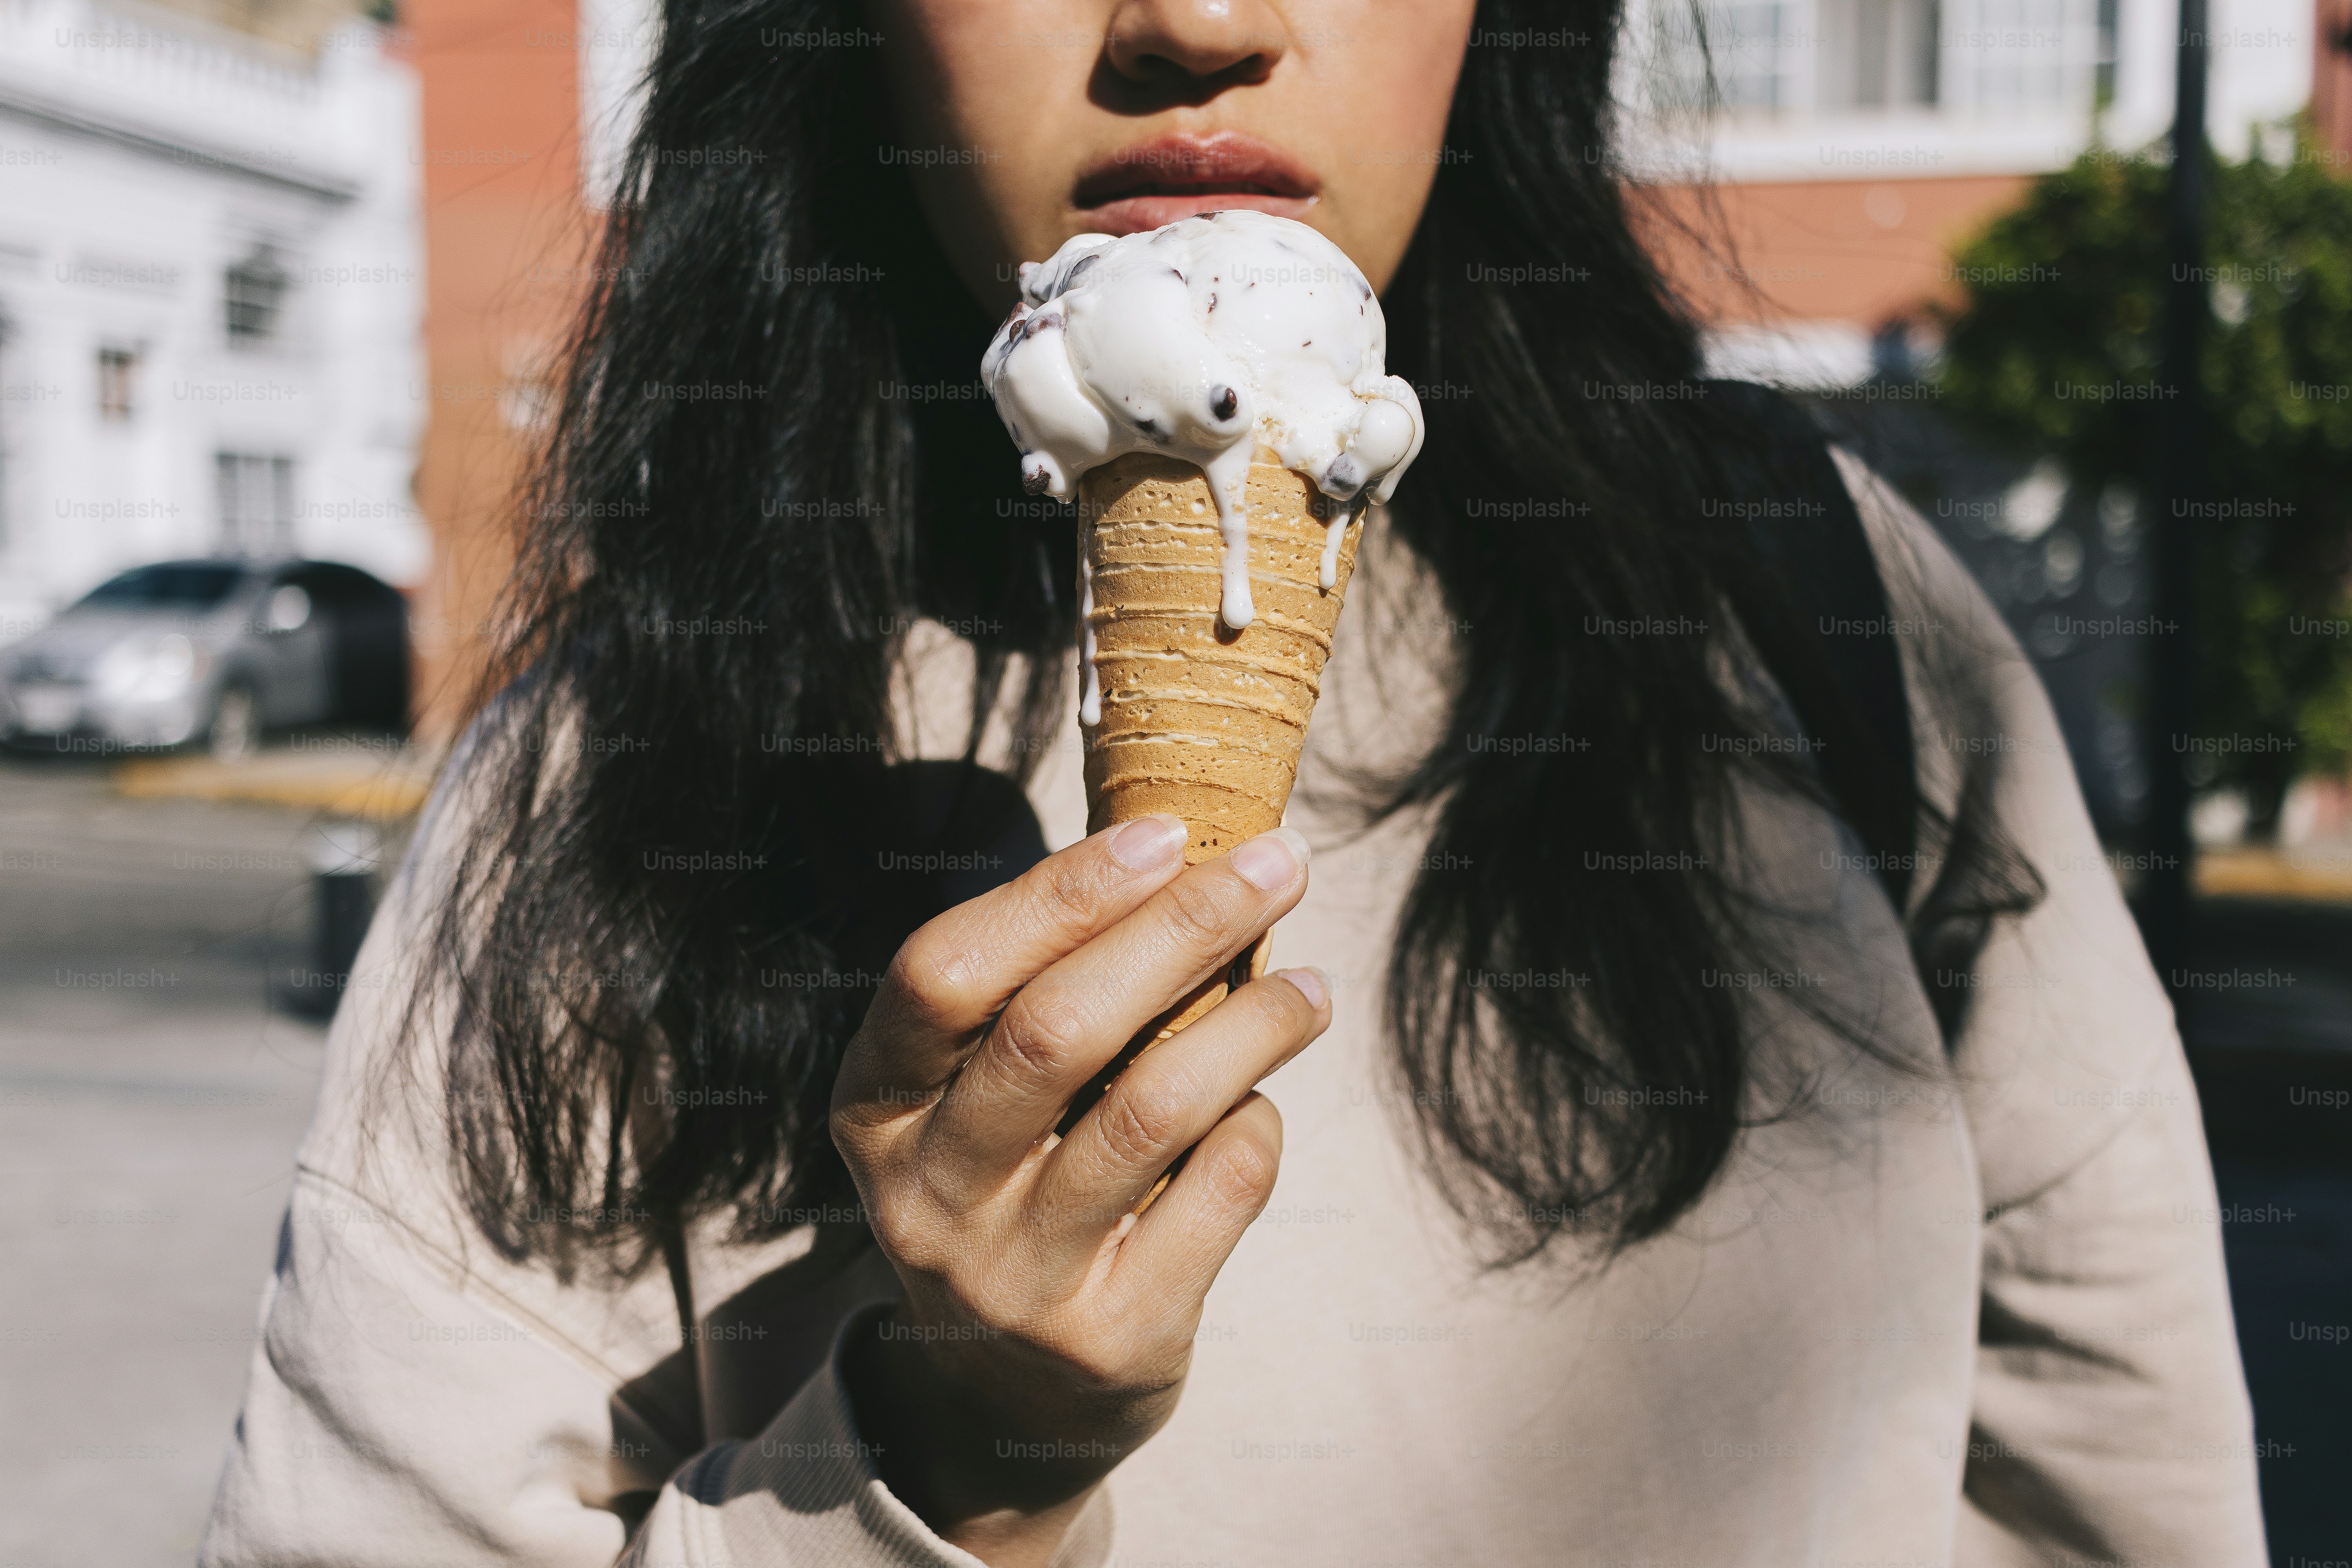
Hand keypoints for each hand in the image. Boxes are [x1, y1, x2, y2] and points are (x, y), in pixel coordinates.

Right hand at [829, 815, 1326, 1567]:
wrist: (1008, 1403)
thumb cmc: (1011, 1189)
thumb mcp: (974, 1100)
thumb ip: (1039, 992)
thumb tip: (1183, 852)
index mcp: (876, 1109)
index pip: (943, 971)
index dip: (1058, 891)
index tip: (1166, 832)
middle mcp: (927, 1195)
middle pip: (1058, 1028)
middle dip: (1184, 926)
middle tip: (1281, 866)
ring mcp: (1015, 1277)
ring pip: (1156, 1107)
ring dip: (1253, 1023)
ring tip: (1311, 985)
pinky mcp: (1112, 1336)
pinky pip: (1218, 1190)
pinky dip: (1259, 1124)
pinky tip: (1265, 1102)